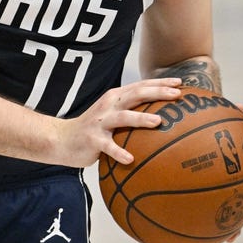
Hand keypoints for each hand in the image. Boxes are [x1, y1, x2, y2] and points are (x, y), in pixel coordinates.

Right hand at [60, 78, 182, 167]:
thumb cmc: (95, 128)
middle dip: (157, 93)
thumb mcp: (113, 115)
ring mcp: (100, 122)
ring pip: (123, 117)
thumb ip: (131, 112)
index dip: (160, 84)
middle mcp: (109, 105)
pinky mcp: (93, 139)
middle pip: (135, 95)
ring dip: (141, 118)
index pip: (140, 86)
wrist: (63, 139)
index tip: (180, 84)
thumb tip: (163, 117)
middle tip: (177, 95)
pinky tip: (130, 159)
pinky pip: (108, 146)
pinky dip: (119, 152)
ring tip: (158, 121)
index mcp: (115, 98)